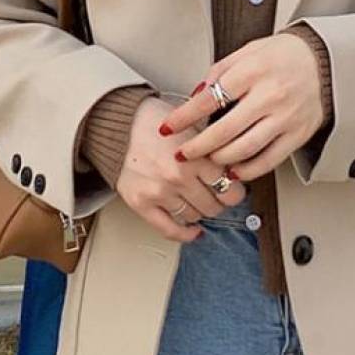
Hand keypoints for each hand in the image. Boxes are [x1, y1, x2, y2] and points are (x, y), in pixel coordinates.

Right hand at [115, 95, 247, 242]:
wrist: (119, 123)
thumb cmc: (155, 121)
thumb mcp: (193, 126)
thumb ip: (213, 148)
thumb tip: (234, 169)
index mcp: (195, 157)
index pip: (229, 189)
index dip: (236, 191)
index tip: (234, 190)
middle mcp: (178, 178)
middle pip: (214, 206)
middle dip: (219, 202)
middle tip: (217, 196)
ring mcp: (159, 193)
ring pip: (194, 217)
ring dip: (200, 212)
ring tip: (199, 202)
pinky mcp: (141, 203)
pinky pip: (169, 230)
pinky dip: (185, 234)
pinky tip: (193, 231)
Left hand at [157, 32, 324, 181]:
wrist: (323, 61)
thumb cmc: (282, 55)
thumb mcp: (247, 52)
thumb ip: (218, 73)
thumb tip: (195, 97)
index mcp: (253, 71)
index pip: (209, 100)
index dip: (184, 117)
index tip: (168, 128)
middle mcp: (270, 95)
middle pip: (224, 131)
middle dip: (197, 147)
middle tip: (182, 154)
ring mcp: (285, 117)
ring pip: (244, 149)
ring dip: (219, 159)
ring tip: (206, 160)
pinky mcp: (297, 134)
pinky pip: (268, 160)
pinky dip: (247, 170)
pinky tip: (234, 170)